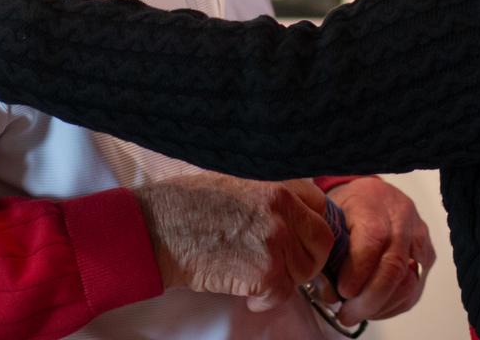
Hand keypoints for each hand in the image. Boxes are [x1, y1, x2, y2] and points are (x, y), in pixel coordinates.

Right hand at [133, 174, 333, 311]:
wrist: (158, 229)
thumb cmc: (185, 203)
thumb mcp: (235, 178)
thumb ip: (267, 191)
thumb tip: (288, 210)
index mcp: (277, 181)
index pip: (319, 206)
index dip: (309, 225)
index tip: (298, 238)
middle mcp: (283, 207)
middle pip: (321, 240)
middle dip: (308, 257)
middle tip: (286, 266)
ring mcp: (276, 240)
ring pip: (303, 271)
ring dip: (285, 280)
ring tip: (259, 278)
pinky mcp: (265, 272)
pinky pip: (282, 294)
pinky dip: (266, 300)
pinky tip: (247, 294)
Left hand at [321, 178, 435, 324]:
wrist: (372, 194)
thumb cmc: (347, 206)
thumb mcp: (330, 219)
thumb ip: (328, 254)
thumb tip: (330, 295)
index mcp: (373, 205)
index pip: (372, 242)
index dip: (357, 273)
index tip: (341, 292)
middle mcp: (401, 219)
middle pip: (393, 267)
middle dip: (369, 300)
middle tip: (347, 314)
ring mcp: (417, 236)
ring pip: (408, 282)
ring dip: (382, 306)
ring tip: (359, 312)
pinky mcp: (426, 252)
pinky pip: (415, 287)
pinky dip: (395, 304)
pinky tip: (376, 306)